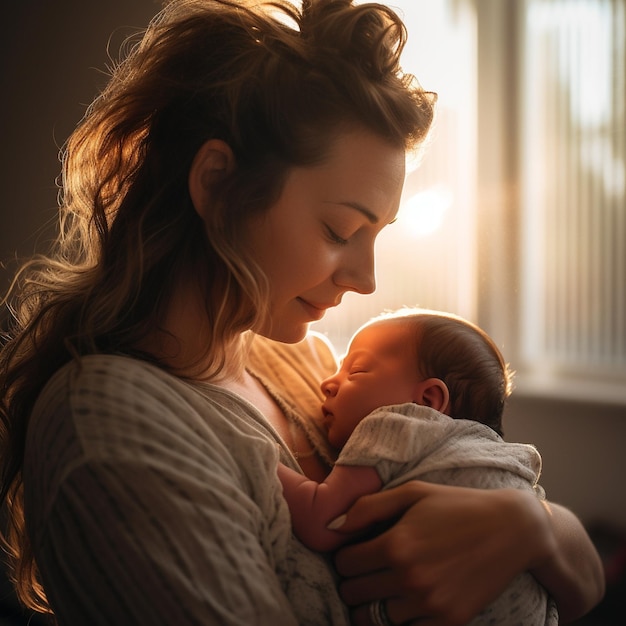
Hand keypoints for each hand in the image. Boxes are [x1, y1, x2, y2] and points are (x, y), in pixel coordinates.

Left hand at [333, 481, 550, 625]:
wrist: (511, 529)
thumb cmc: (456, 505)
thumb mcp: (412, 492)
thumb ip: (368, 507)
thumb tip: (333, 526)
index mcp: (396, 544)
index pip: (345, 564)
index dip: (345, 557)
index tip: (355, 552)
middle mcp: (409, 578)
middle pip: (354, 595)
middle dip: (353, 582)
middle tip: (365, 571)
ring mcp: (430, 605)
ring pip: (374, 619)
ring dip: (370, 605)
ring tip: (382, 588)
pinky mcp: (449, 622)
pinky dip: (397, 621)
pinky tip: (403, 603)